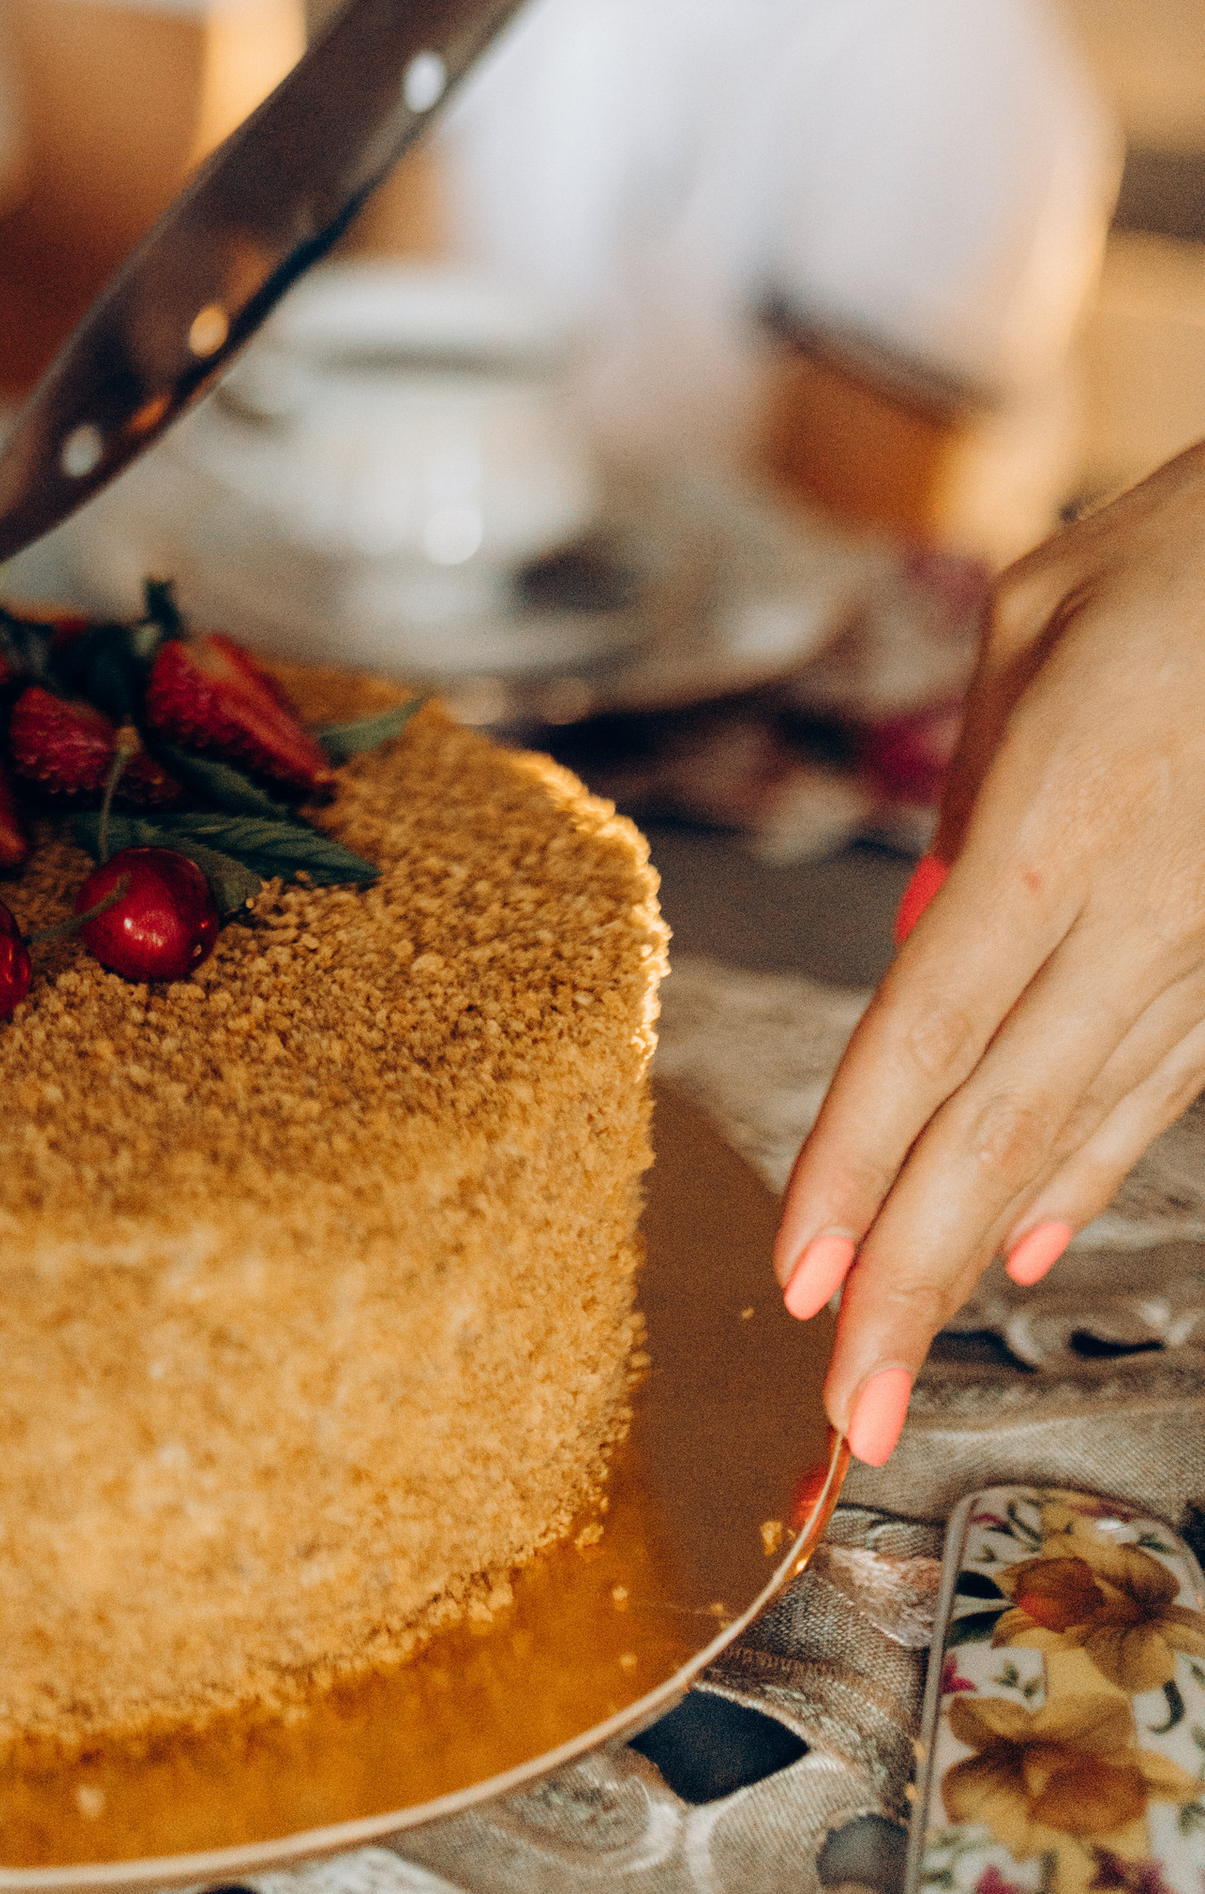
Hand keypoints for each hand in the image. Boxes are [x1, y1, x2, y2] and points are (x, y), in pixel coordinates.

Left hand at [773, 441, 1204, 1466]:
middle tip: (846, 1408)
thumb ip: (972, 787)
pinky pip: (1153, 1085)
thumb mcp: (1035, 625)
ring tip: (904, 1357)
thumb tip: (924, 933)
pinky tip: (1020, 1246)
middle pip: (1000, 1126)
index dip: (860, 1164)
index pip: (931, 1034)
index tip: (798, 1273)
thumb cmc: (1180, 556)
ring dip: (983, 1249)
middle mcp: (1143, 912)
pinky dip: (1083, 1173)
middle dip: (911, 1279)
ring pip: (1079, 1129)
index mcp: (1064, 827)